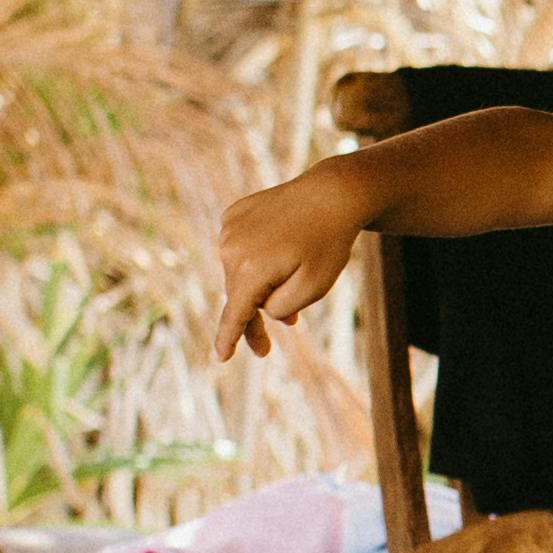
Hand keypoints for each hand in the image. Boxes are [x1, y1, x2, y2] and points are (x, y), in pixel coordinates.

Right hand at [208, 169, 366, 362]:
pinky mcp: (233, 215)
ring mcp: (229, 228)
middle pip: (238, 296)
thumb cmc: (327, 244)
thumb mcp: (313, 287)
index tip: (221, 358)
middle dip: (254, 319)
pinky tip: (278, 248)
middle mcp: (231, 247)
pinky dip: (255, 258)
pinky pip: (240, 249)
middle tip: (263, 350)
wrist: (331, 194)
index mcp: (250, 269)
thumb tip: (258, 307)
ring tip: (291, 278)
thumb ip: (280, 306)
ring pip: (239, 273)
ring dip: (259, 285)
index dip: (229, 337)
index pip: (236, 312)